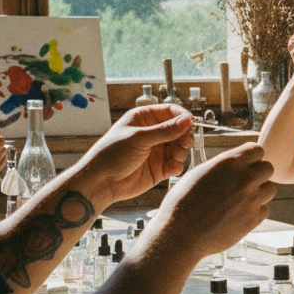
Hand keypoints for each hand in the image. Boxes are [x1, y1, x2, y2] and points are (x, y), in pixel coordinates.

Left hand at [79, 104, 193, 204]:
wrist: (102, 182)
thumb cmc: (112, 155)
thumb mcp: (140, 138)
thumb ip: (166, 130)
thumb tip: (188, 120)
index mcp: (144, 119)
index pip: (170, 111)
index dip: (182, 116)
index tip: (191, 123)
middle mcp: (153, 133)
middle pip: (179, 130)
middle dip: (184, 136)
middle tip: (184, 142)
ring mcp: (157, 151)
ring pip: (180, 147)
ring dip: (181, 152)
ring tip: (173, 157)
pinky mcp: (160, 168)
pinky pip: (177, 164)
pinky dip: (177, 165)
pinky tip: (170, 168)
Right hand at [163, 142, 275, 255]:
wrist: (181, 233)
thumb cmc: (183, 203)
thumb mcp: (199, 173)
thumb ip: (222, 166)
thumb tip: (236, 163)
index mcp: (229, 163)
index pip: (257, 150)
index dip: (251, 158)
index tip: (244, 165)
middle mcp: (244, 178)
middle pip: (268, 168)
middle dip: (258, 174)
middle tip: (244, 183)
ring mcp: (252, 199)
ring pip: (270, 188)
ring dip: (259, 192)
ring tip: (240, 199)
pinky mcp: (253, 219)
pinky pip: (264, 209)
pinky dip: (255, 211)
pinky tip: (238, 214)